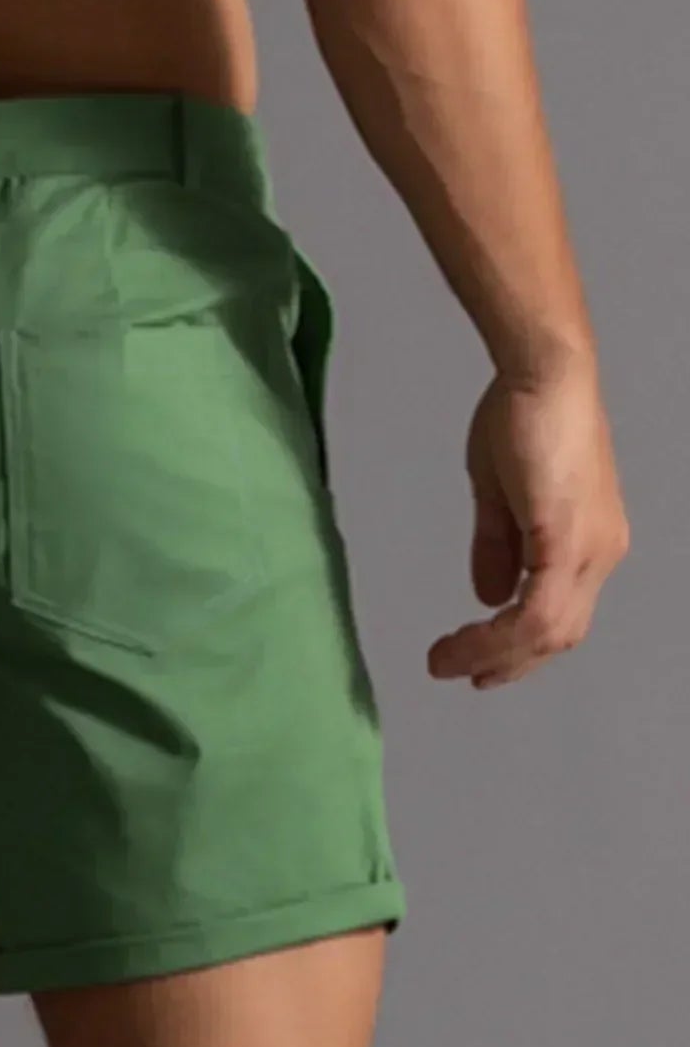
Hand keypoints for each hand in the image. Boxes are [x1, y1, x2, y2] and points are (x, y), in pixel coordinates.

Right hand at [428, 355, 628, 689]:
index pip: (558, 618)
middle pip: (557, 637)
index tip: (470, 664)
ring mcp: (590, 549)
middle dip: (503, 664)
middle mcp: (601, 553)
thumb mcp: (501, 496)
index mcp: (589, 544)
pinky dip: (496, 635)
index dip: (516, 651)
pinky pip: (535, 611)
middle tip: (454, 671)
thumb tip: (488, 594)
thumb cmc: (524, 416)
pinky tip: (463, 640)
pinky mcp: (567, 540)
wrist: (543, 374)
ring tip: (445, 660)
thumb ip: (498, 549)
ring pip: (548, 633)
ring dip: (492, 655)